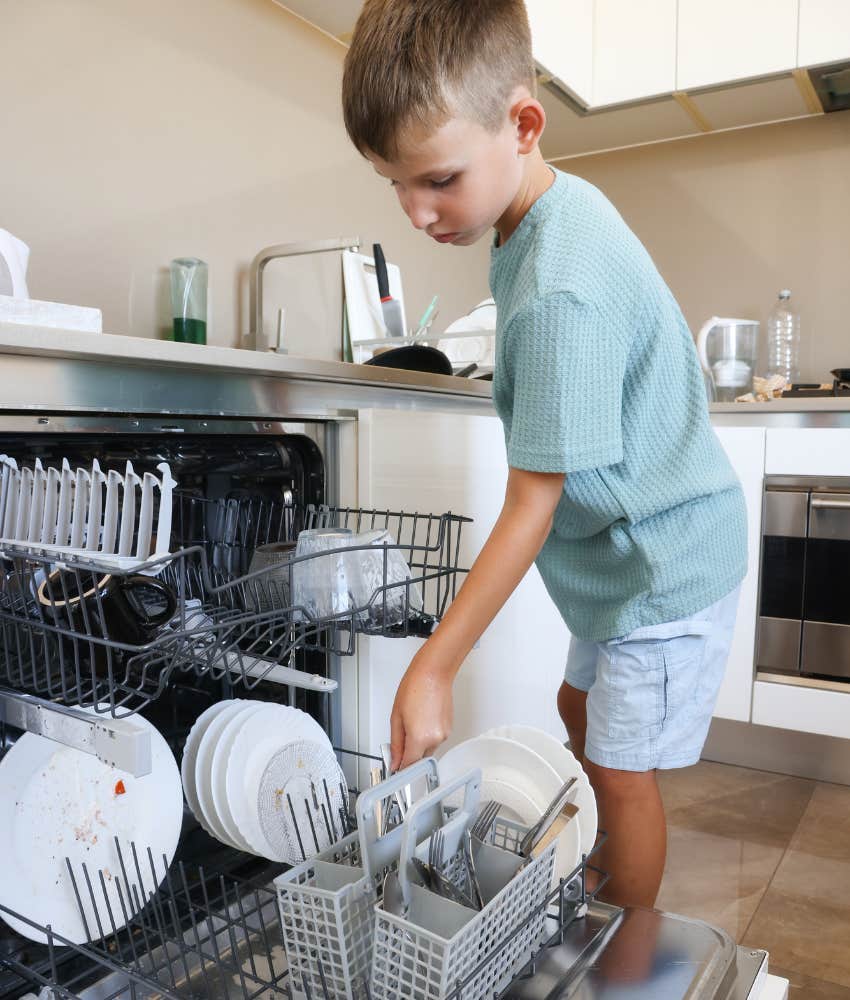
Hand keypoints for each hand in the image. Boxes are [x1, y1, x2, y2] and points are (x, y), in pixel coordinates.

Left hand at [390, 647, 453, 769]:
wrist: (433, 673)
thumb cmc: (415, 687)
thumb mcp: (396, 717)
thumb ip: (396, 743)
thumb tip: (395, 760)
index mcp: (419, 738)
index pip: (409, 766)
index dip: (400, 767)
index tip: (395, 768)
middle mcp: (435, 739)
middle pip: (419, 758)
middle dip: (409, 753)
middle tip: (401, 735)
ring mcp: (445, 734)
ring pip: (428, 749)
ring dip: (419, 742)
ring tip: (414, 720)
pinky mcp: (449, 728)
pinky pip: (436, 739)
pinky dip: (428, 734)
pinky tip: (423, 718)